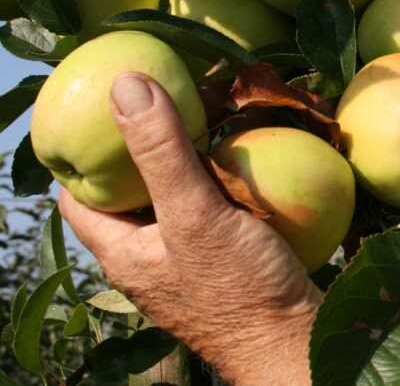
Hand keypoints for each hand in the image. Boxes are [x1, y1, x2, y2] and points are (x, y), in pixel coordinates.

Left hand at [59, 72, 319, 384]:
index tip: (118, 119)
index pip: (80, 198)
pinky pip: (215, 222)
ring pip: (177, 209)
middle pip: (132, 199)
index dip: (90, 157)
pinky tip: (250, 175)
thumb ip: (162, 151)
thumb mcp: (196, 213)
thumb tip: (126, 82)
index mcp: (123, 254)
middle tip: (174, 114)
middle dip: (150, 156)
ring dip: (193, 173)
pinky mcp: (226, 272)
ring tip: (215, 135)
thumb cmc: (240, 288)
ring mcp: (188, 271)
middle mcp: (149, 264)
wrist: (293, 343)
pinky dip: (225, 195)